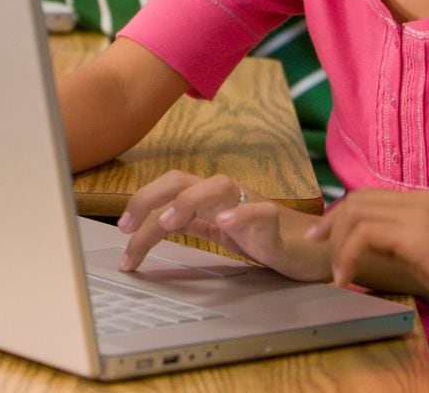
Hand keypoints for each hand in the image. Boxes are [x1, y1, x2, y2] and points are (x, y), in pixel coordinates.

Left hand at [116, 171, 331, 282]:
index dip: (142, 203)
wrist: (307, 249)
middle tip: (127, 226)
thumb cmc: (260, 236)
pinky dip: (241, 215)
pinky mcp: (274, 221)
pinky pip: (258, 212)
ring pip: (218, 186)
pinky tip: (225, 224)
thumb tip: (148, 228)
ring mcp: (250, 204)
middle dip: (151, 198)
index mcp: (209, 198)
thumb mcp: (215, 230)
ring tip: (169, 223)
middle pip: (183, 180)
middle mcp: (226, 195)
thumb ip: (188, 223)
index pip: (169, 188)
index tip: (122, 231)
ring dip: (188, 202)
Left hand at [306, 189, 428, 327]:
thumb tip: (371, 267)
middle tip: (316, 246)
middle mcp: (417, 201)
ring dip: (337, 242)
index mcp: (423, 204)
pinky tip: (347, 280)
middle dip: (331, 222)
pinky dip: (348, 256)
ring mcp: (417, 214)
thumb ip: (406, 253)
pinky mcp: (416, 234)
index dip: (344, 215)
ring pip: (357, 212)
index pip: (371, 198)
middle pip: (358, 199)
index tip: (327, 238)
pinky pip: (365, 235)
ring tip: (335, 273)